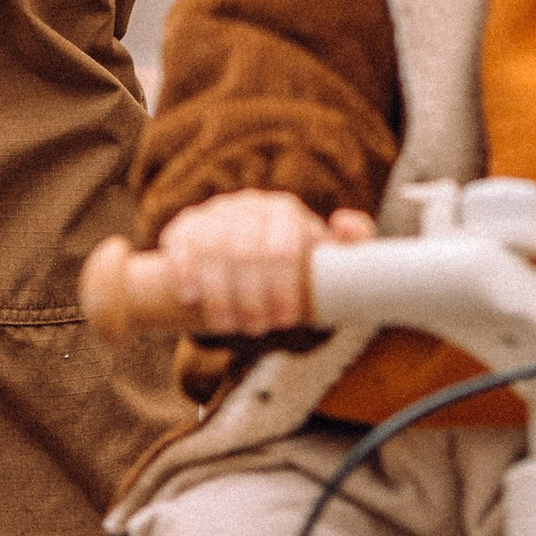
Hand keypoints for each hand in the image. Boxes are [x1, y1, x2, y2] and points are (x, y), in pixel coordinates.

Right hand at [153, 191, 373, 337]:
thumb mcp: (326, 260)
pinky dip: (184, 271)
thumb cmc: (295, 270)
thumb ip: (354, 243)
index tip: (285, 319)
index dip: (283, 287)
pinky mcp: (187, 227)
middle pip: (245, 251)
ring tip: (226, 325)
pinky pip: (181, 243)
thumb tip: (343, 222)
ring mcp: (216, 214)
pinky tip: (190, 298)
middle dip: (250, 297)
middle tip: (256, 328)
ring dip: (218, 293)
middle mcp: (250, 206)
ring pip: (211, 248)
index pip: (283, 247)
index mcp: (286, 212)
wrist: (255, 265)